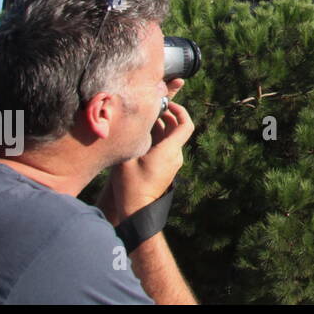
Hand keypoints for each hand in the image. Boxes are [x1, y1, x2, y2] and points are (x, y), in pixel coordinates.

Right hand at [105, 95, 194, 222]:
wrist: (138, 209)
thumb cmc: (131, 185)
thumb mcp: (127, 158)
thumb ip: (132, 137)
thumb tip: (130, 120)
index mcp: (170, 150)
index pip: (186, 125)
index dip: (180, 111)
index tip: (167, 104)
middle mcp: (175, 155)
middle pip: (178, 129)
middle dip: (167, 116)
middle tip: (151, 109)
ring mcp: (173, 163)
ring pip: (171, 138)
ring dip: (161, 127)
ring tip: (144, 120)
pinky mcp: (167, 168)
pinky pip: (167, 147)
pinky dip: (159, 138)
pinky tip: (143, 136)